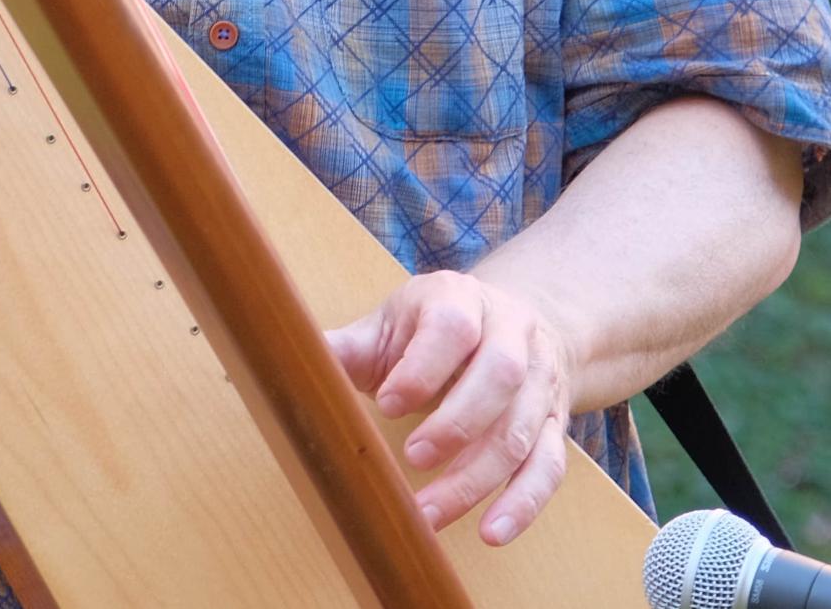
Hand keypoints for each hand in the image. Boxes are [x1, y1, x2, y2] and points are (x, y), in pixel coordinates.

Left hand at [326, 270, 576, 545]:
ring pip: (522, 429)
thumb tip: (276, 359)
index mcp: (461, 299)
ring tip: (430, 513)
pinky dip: (523, 503)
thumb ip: (345, 347)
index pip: (452, 325)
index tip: (387, 402)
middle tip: (412, 458)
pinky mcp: (554, 425)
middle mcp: (512, 333)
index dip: (423, 366)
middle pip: (500, 375)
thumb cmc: (432, 332)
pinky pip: (549, 467)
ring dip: (478, 477)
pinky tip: (491, 531)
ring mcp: (539, 381)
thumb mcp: (389, 326)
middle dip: (456, 422)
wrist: (508, 326)